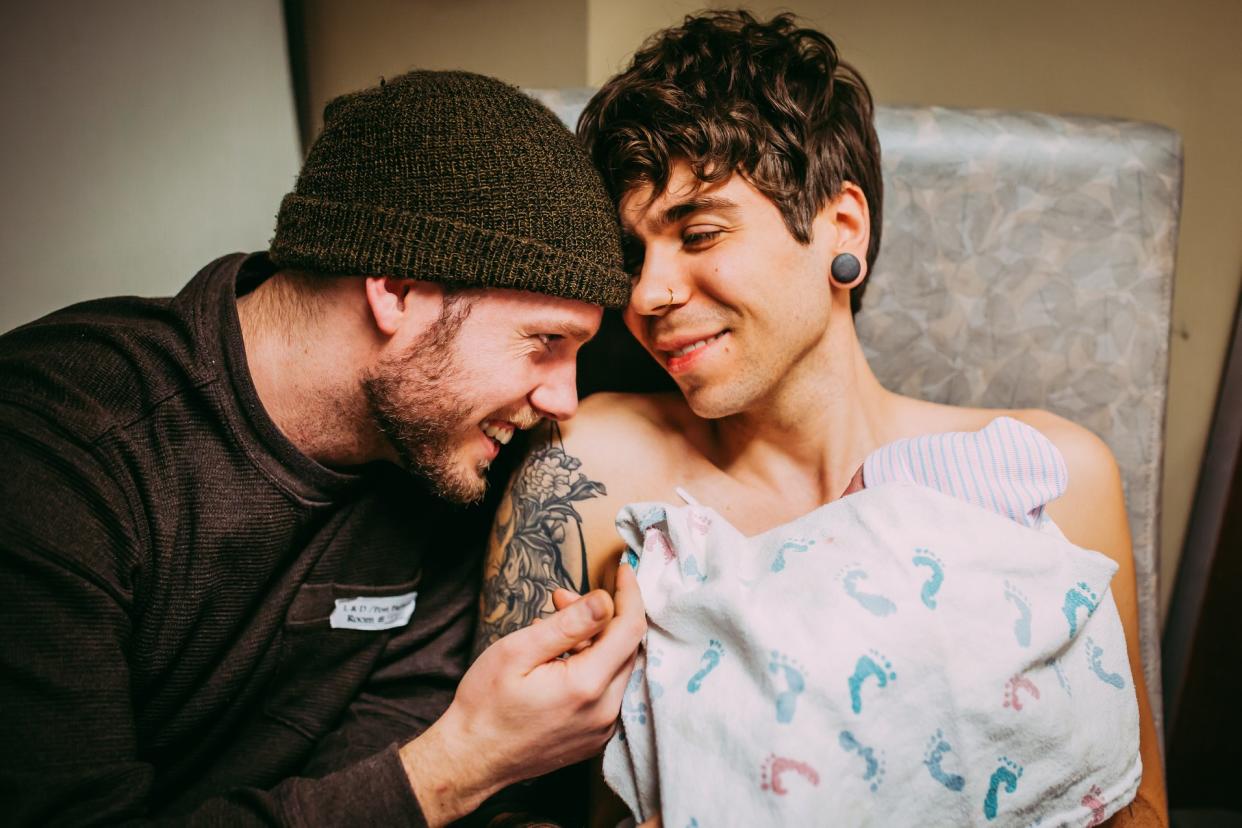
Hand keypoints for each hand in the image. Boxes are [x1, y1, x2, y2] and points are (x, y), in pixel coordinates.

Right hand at [401, 561, 644, 824]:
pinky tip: (561, 661)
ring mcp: (602, 729)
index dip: (629, 594)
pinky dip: (593, 667)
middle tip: (562, 600)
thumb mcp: (518, 652)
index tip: (622, 569)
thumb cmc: (485, 705)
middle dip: (603, 615)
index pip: (629, 629)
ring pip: (617, 669)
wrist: (470, 761)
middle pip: (626, 648)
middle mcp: (604, 711)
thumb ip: (567, 625)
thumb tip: (604, 600)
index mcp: (587, 686)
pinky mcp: (594, 738)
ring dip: (596, 641)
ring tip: (554, 629)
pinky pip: (608, 691)